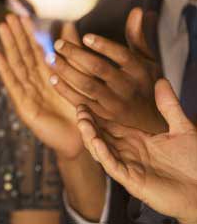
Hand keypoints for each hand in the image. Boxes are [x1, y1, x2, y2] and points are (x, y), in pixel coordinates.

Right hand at [0, 15, 82, 159]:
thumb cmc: (80, 110)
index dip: (28, 33)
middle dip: (15, 35)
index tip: (22, 16)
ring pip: (17, 64)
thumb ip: (73, 52)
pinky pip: (14, 85)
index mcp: (47, 75)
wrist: (81, 139)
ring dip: (9, 45)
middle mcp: (35, 82)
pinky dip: (5, 70)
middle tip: (8, 16)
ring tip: (2, 28)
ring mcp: (28, 93)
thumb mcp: (79, 77)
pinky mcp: (25, 106)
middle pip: (23, 54)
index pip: (35, 49)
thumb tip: (69, 24)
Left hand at [52, 8, 165, 133]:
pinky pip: (80, 101)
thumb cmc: (145, 82)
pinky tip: (52, 78)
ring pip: (86, 85)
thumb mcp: (147, 60)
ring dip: (66, 71)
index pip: (121, 55)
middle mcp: (127, 87)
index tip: (85, 36)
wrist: (150, 121)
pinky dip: (64, 91)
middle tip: (57, 44)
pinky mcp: (103, 116)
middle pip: (99, 68)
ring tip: (50, 58)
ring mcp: (114, 103)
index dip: (103, 45)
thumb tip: (137, 10)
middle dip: (76, 54)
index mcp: (139, 70)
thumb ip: (138, 37)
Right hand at [77, 79, 196, 223]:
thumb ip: (169, 106)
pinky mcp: (131, 180)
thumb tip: (162, 80)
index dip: (97, 115)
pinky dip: (102, 153)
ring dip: (90, 136)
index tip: (85, 101)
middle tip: (79, 108)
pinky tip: (95, 140)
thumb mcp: (183, 129)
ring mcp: (129, 167)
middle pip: (102, 136)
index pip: (111, 125)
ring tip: (83, 120)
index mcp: (138, 140)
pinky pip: (112, 165)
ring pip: (102, 150)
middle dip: (89, 123)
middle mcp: (130, 153)